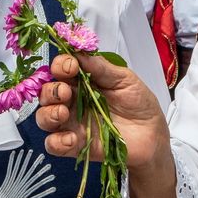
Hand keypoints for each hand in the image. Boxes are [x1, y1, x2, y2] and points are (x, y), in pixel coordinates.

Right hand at [36, 53, 176, 197]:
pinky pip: (53, 145)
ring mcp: (72, 123)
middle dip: (50, 90)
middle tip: (65, 92)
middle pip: (46, 93)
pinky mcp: (75, 145)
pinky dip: (56, 141)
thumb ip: (101, 67)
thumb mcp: (125, 79)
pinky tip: (71, 139)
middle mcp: (72, 100)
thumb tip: (79, 51)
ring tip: (63, 113)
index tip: (71, 67)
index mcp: (82, 81)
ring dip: (48, 113)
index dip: (60, 65)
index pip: (60, 69)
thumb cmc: (140, 104)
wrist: (153, 136)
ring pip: (43, 117)